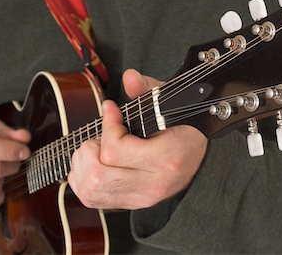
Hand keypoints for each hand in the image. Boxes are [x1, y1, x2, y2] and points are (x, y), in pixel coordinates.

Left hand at [68, 69, 207, 209]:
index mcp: (166, 159)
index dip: (106, 126)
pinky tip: (92, 163)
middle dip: (88, 151)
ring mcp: (142, 199)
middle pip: (97, 176)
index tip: (110, 109)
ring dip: (82, 167)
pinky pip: (93, 199)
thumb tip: (129, 77)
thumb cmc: (183, 128)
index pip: (114, 151)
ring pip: (91, 191)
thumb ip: (149, 89)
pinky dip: (83, 180)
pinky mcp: (132, 204)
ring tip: (95, 149)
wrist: (199, 157)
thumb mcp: (170, 103)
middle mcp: (152, 185)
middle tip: (99, 136)